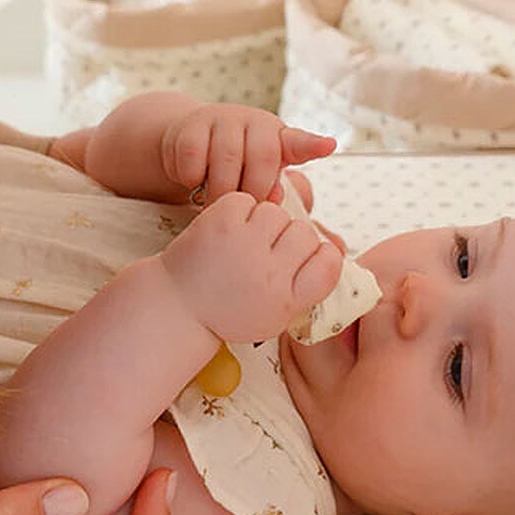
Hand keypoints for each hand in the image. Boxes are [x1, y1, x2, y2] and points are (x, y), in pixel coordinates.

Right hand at [160, 103, 335, 205]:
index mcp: (278, 138)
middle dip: (253, 190)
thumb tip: (288, 211)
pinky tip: (194, 182)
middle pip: (263, 157)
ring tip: (214, 206)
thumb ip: (276, 195)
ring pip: (226, 158)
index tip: (328, 146)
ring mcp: (224, 119)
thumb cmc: (233, 169)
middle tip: (242, 212)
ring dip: (220, 190)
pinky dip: (192, 178)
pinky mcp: (193, 124)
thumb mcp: (259, 179)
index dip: (313, 145)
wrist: (189, 142)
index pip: (299, 142)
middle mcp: (255, 122)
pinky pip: (194, 157)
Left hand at [162, 193, 342, 342]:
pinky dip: (241, 211)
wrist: (178, 307)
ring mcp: (243, 245)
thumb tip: (335, 248)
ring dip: (265, 222)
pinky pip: (248, 201)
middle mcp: (267, 273)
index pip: (329, 263)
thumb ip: (306, 285)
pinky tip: (230, 231)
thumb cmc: (230, 310)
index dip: (324, 256)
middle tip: (269, 251)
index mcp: (285, 299)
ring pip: (277, 213)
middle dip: (290, 238)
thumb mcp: (274, 313)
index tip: (308, 261)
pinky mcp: (220, 223)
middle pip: (304, 233)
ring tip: (247, 241)